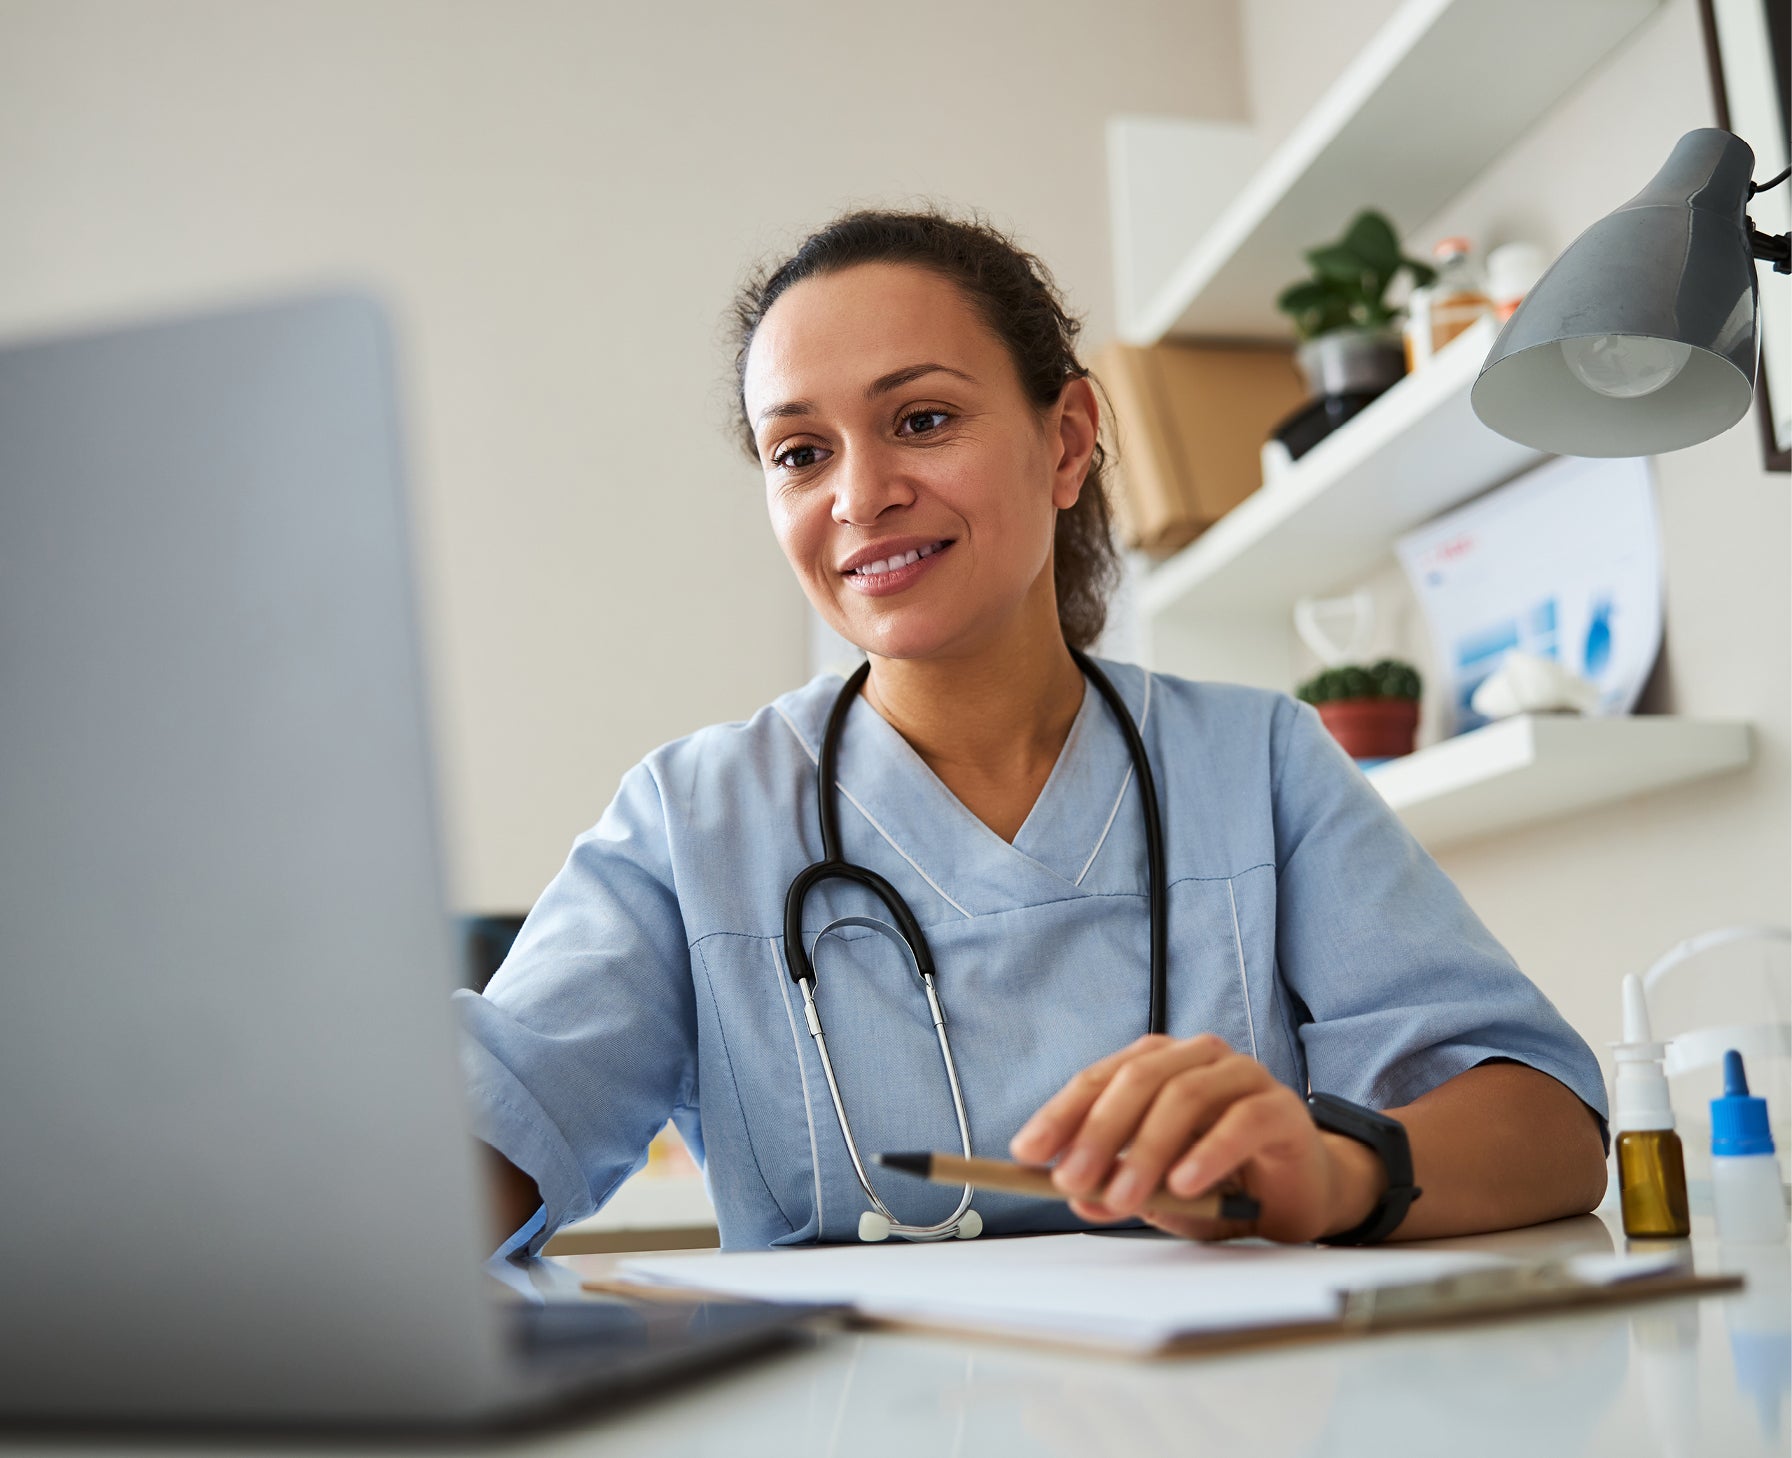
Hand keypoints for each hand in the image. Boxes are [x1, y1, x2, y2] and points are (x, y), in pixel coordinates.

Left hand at [1009, 1034, 1385, 1242]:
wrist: (1298, 1193)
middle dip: (1097, 1132)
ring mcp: (1241, 1076)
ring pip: (1183, 1096)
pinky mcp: (1280, 1108)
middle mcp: (1196, 1058)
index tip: (1026, 1151)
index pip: (1099, 1079)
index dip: (1060, 1114)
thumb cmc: (1219, 1182)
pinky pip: (1240, 1122)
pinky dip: (1208, 1152)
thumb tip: (1076, 1196)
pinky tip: (1184, 1183)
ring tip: (1123, 1196)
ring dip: (1146, 1150)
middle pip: (1137, 1080)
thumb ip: (1118, 1187)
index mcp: (1157, 1064)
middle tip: (1070, 1179)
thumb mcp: (1156, 1191)